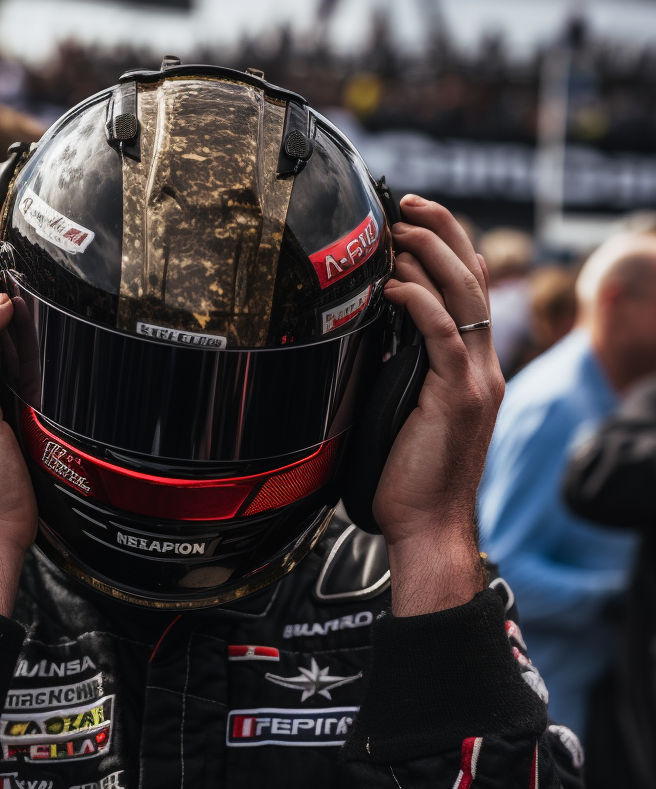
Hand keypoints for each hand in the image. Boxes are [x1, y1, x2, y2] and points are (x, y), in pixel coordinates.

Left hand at [374, 196, 503, 615]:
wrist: (426, 525)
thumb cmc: (406, 477)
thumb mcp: (400, 411)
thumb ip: (396, 372)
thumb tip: (365, 339)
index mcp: (469, 369)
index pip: (468, 292)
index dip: (445, 249)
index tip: (410, 223)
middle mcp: (480, 367)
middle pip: (472, 278)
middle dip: (440, 232)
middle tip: (405, 206)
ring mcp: (473, 380)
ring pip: (463, 296)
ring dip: (429, 254)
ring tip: (398, 229)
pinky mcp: (457, 397)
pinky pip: (442, 334)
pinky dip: (418, 302)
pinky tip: (392, 285)